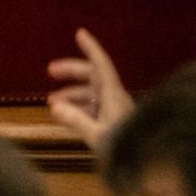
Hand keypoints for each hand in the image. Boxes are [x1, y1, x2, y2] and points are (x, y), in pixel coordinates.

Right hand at [46, 28, 133, 150]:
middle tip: (49, 72)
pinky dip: (78, 108)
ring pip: (90, 94)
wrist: (147, 162)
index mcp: (113, 95)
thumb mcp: (97, 136)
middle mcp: (114, 98)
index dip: (91, 48)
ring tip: (51, 102)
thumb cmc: (124, 148)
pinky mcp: (112, 122)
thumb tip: (55, 107)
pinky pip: (93, 108)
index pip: (101, 66)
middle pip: (92, 77)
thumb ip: (76, 121)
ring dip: (71, 94)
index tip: (80, 33)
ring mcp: (114, 110)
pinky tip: (66, 116)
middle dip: (71, 72)